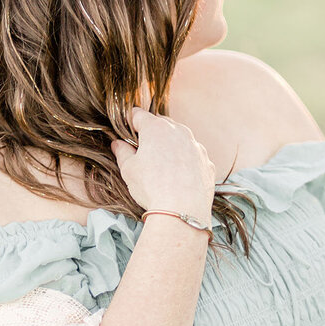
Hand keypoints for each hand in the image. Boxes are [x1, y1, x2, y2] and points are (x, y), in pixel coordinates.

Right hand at [110, 106, 215, 222]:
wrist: (183, 210)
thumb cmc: (152, 187)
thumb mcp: (129, 169)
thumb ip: (122, 152)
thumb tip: (117, 144)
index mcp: (156, 128)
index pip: (138, 115)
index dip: (129, 121)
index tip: (124, 130)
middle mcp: (179, 131)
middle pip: (161, 124)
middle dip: (150, 133)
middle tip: (141, 150)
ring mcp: (196, 146)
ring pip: (180, 139)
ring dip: (170, 146)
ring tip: (160, 166)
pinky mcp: (207, 162)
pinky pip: (193, 156)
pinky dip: (185, 161)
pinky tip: (178, 177)